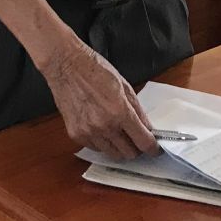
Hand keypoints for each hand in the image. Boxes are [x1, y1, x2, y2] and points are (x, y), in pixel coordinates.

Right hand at [36, 34, 157, 160]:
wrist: (66, 65)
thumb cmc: (94, 70)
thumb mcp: (124, 86)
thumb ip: (137, 110)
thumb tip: (147, 128)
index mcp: (120, 111)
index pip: (143, 142)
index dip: (152, 148)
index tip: (155, 149)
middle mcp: (105, 126)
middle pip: (129, 153)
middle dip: (136, 148)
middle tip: (136, 138)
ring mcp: (89, 132)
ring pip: (112, 154)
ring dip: (119, 147)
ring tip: (119, 133)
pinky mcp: (76, 134)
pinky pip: (95, 148)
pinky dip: (102, 143)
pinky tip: (102, 129)